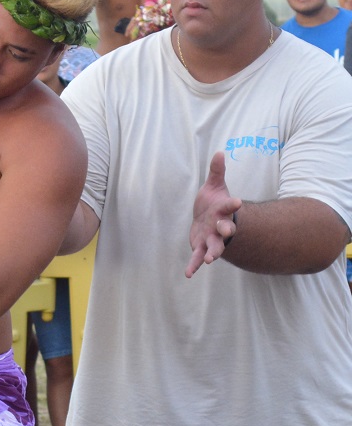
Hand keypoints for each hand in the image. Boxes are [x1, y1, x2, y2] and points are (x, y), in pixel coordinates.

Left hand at [186, 152, 241, 277]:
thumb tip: (219, 152)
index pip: (229, 207)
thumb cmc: (213, 203)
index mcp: (222, 210)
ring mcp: (211, 238)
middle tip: (229, 231)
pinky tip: (188, 274)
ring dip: (212, 252)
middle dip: (227, 230)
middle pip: (226, 229)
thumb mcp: (214, 186)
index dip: (232, 204)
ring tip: (210, 259)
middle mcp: (219, 226)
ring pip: (214, 247)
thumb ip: (217, 171)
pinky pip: (197, 257)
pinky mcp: (200, 247)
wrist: (208, 220)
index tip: (237, 202)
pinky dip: (193, 265)